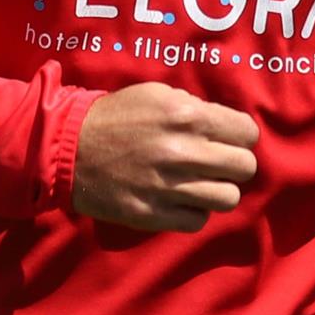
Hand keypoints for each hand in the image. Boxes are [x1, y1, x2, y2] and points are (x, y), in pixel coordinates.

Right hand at [72, 82, 258, 231]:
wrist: (67, 149)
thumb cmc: (116, 117)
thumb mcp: (157, 94)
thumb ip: (196, 107)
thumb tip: (226, 126)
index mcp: (187, 116)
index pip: (247, 133)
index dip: (240, 136)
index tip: (228, 139)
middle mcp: (183, 152)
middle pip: (244, 167)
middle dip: (234, 164)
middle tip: (215, 162)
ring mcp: (168, 187)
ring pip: (228, 198)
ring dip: (218, 190)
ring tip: (200, 183)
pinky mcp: (153, 214)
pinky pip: (199, 220)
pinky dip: (194, 211)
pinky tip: (179, 199)